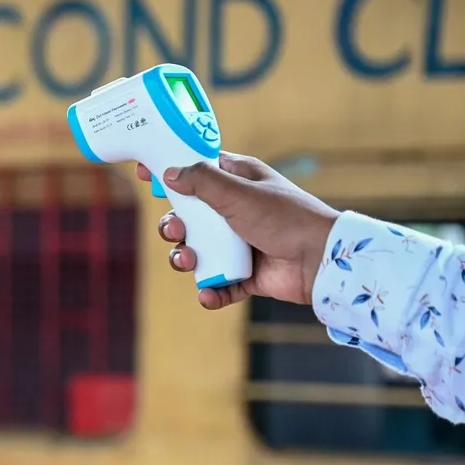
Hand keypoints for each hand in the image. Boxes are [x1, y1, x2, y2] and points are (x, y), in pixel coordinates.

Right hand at [138, 152, 339, 309]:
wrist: (320, 261)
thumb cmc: (285, 217)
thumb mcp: (238, 192)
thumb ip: (201, 181)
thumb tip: (169, 173)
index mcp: (236, 182)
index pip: (196, 170)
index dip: (170, 171)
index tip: (145, 174)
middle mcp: (235, 211)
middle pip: (187, 216)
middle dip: (174, 225)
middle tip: (176, 230)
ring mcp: (238, 244)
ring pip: (196, 251)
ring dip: (185, 259)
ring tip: (191, 262)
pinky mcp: (244, 274)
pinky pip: (216, 284)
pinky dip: (210, 292)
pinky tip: (209, 294)